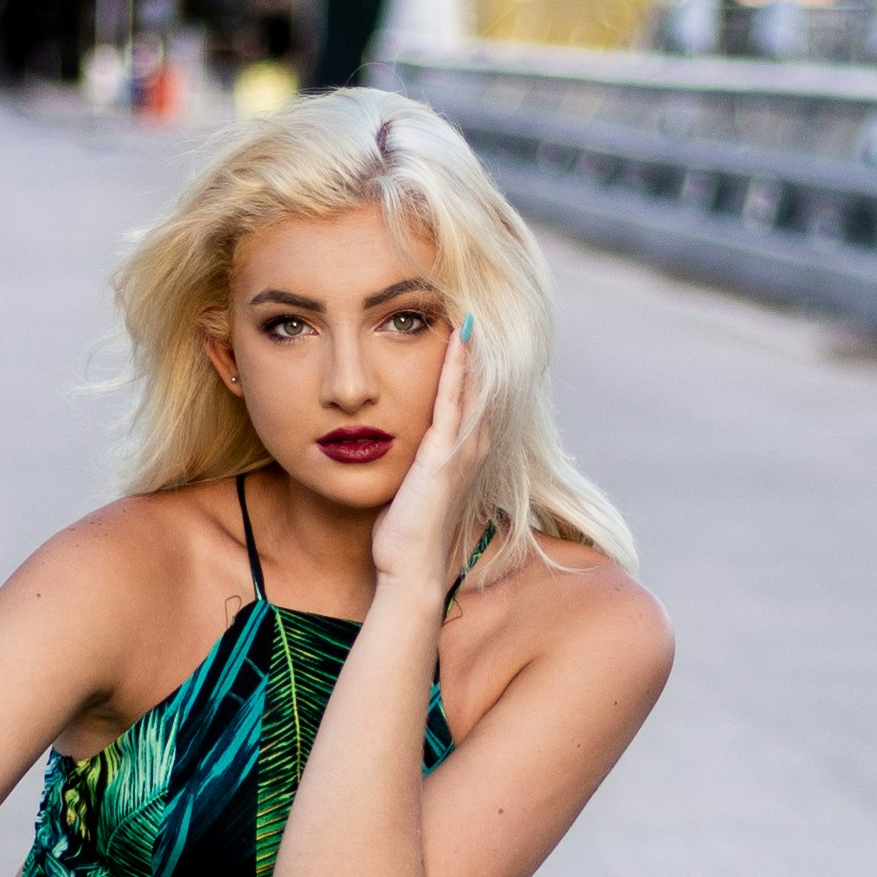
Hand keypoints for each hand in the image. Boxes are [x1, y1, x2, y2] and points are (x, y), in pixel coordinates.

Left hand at [367, 330, 480, 594]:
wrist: (409, 569)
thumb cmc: (405, 534)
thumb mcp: (411, 487)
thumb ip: (412, 462)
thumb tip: (395, 446)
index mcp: (464, 454)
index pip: (473, 397)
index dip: (473, 363)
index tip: (465, 327)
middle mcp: (472, 448)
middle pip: (481, 385)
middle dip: (479, 348)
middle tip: (474, 306)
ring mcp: (461, 450)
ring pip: (472, 386)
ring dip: (472, 347)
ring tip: (469, 309)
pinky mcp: (443, 455)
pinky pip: (451, 399)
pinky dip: (455, 366)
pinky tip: (456, 337)